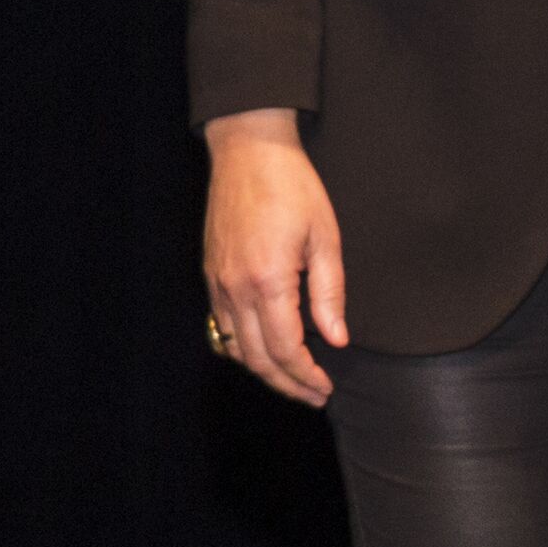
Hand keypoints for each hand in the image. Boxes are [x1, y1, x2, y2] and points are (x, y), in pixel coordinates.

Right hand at [199, 110, 351, 404]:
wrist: (248, 151)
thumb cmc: (292, 187)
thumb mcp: (325, 237)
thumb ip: (329, 293)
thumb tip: (336, 339)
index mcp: (268, 281)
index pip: (285, 349)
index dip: (306, 376)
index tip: (325, 388)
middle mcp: (235, 288)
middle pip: (257, 358)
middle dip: (287, 384)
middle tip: (314, 396)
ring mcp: (218, 282)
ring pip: (235, 347)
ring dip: (264, 370)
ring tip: (293, 381)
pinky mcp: (211, 274)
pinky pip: (221, 326)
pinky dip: (242, 348)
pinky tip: (265, 350)